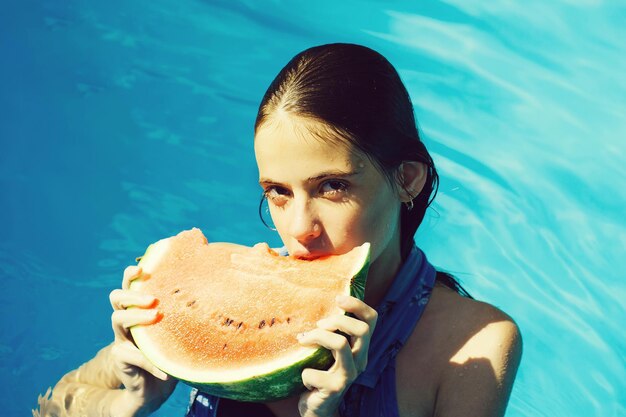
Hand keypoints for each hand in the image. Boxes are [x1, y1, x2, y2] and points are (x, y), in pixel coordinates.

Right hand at [108, 266, 176, 416]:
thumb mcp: (179, 330)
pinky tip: (165, 371)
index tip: (142, 267)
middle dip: (133, 294)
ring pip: (116, 319)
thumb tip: (211, 281)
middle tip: (153, 299)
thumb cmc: (172, 350)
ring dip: (136, 317)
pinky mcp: (121, 358)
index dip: (130, 274)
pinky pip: (131, 355)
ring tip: (156, 317)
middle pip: (116, 297)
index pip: (129, 285)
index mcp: (139, 309)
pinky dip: (150, 362)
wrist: (156, 387)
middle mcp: (126, 320)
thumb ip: (186, 310)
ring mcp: (120, 338)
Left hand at [296, 295, 377, 416]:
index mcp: (360, 347)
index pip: (372, 319)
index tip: (337, 298)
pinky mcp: (335, 389)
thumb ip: (331, 331)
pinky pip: (314, 372)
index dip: (357, 304)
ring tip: (304, 340)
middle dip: (337, 320)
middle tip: (319, 325)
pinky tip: (305, 378)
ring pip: (341, 344)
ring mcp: (349, 376)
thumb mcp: (329, 349)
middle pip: (362, 330)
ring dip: (318, 337)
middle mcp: (360, 360)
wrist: (318, 407)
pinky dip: (305, 372)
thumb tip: (315, 303)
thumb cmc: (321, 371)